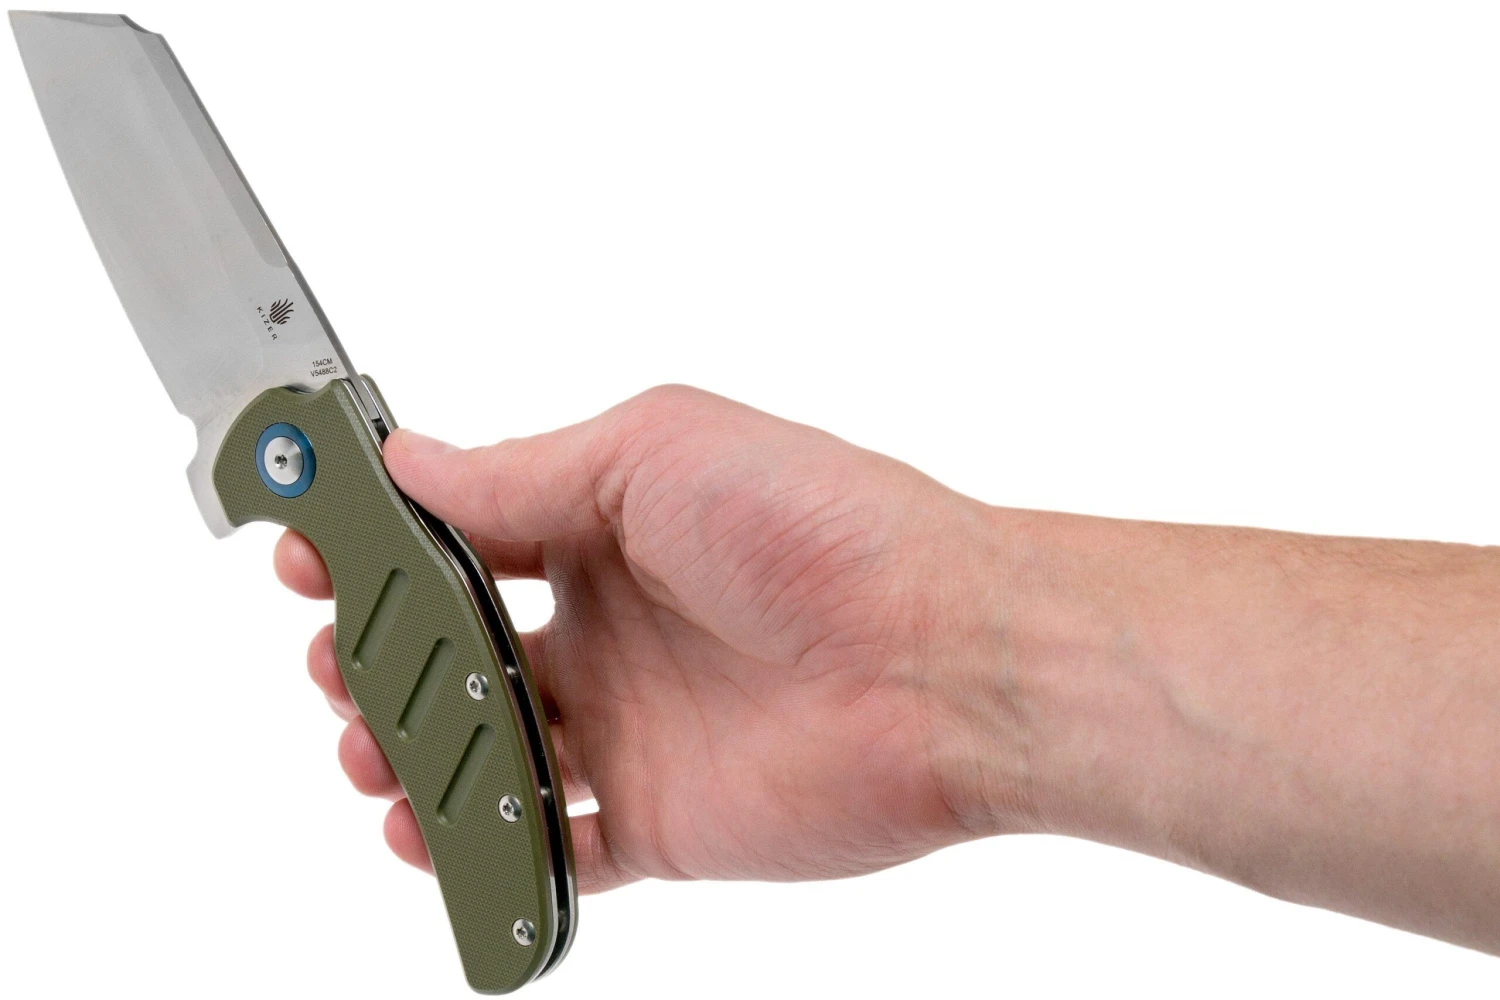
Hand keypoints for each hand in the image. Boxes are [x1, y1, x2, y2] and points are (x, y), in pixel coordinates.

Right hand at [274, 385, 1013, 893]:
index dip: (380, 543)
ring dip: (410, 751)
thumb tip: (410, 461)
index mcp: (607, 527)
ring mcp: (633, 726)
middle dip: (378, 656)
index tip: (308, 549)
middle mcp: (614, 626)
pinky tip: (432, 832)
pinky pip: (553, 845)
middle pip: (457, 650)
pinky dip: (485, 850)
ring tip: (371, 745)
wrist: (940, 659)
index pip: (463, 534)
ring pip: (487, 751)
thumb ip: (522, 474)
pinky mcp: (660, 817)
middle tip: (340, 659)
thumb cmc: (821, 528)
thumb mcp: (654, 451)